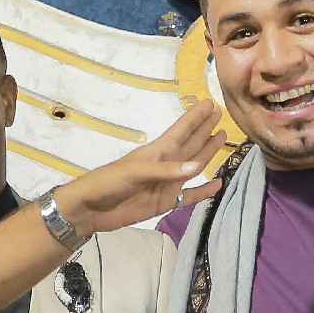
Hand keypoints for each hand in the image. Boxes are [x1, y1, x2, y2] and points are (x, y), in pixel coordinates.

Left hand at [55, 99, 228, 235]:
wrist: (92, 209)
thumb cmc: (109, 182)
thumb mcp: (135, 171)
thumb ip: (166, 170)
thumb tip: (199, 167)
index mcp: (158, 151)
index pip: (181, 130)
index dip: (195, 117)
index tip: (210, 103)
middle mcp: (166, 164)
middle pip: (191, 143)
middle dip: (204, 128)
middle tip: (221, 114)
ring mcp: (167, 183)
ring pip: (194, 165)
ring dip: (207, 152)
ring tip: (222, 137)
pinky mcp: (165, 202)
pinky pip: (190, 196)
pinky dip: (204, 191)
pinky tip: (218, 183)